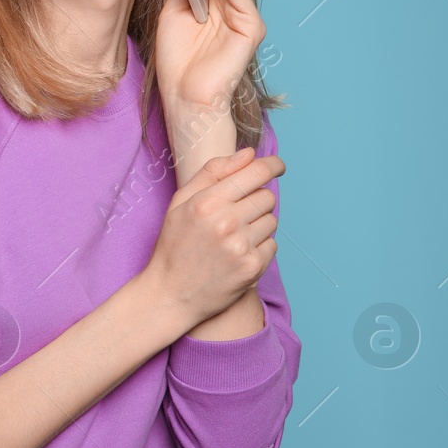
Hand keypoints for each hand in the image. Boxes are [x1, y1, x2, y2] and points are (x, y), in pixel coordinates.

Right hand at [140, 146, 282, 333]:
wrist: (169, 294)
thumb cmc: (174, 245)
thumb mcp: (181, 202)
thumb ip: (213, 172)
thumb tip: (248, 154)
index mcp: (207, 201)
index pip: (256, 172)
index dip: (272, 165)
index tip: (277, 166)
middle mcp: (226, 222)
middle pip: (267, 197)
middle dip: (257, 200)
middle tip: (238, 214)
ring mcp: (241, 247)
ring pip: (271, 221)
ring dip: (258, 225)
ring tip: (233, 237)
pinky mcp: (252, 268)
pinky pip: (272, 245)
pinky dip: (259, 247)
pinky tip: (237, 254)